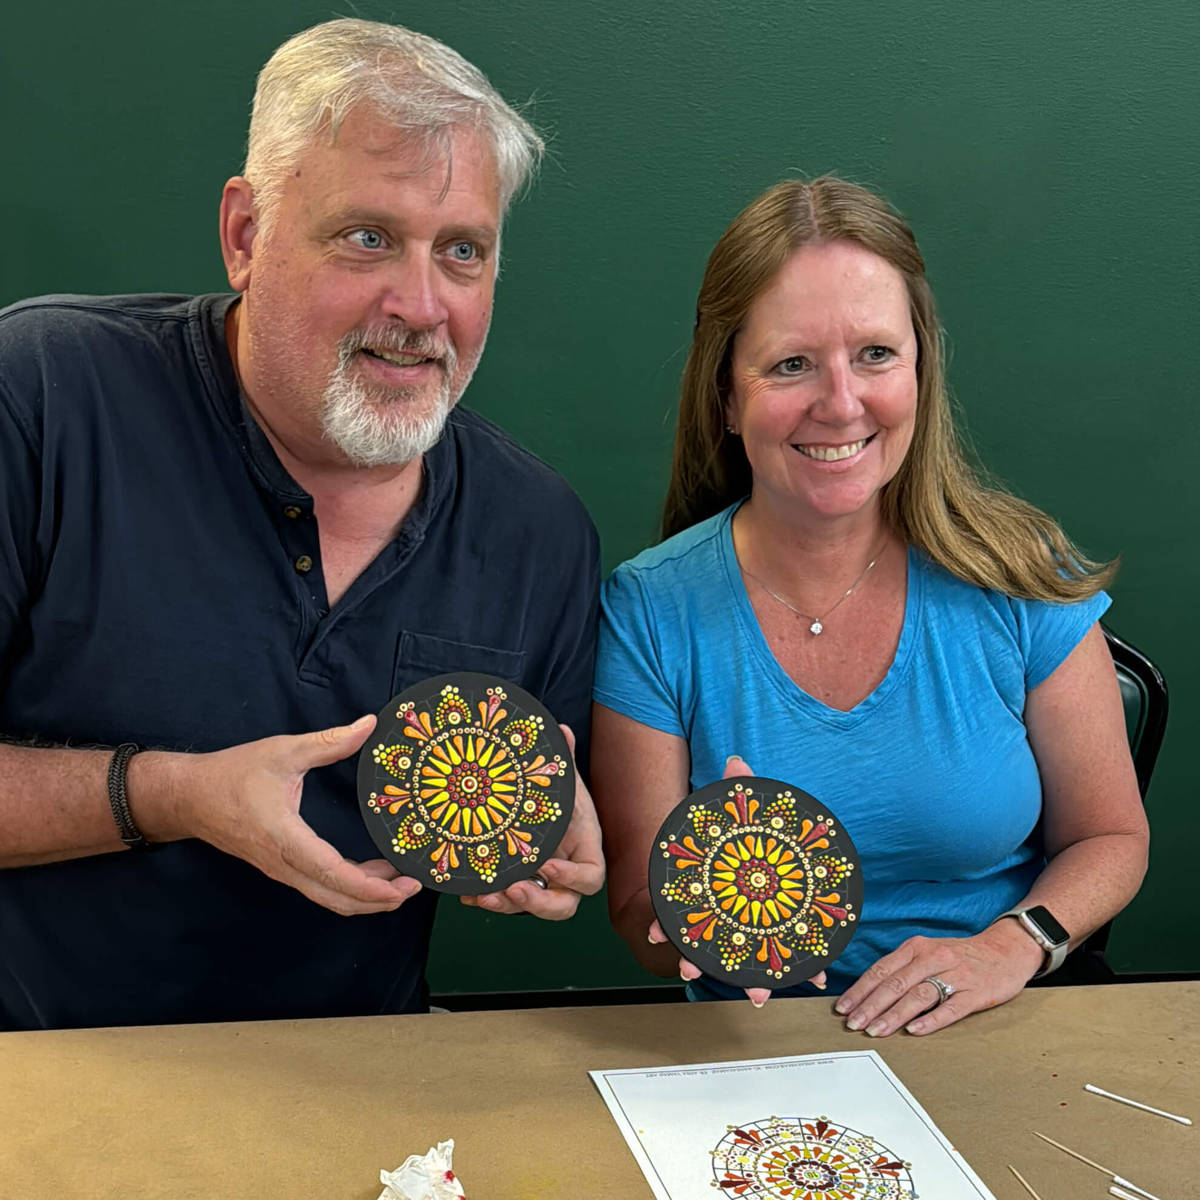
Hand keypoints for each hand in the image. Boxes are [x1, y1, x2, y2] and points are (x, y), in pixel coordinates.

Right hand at [164, 714, 421, 915]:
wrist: (188, 797)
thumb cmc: (233, 774)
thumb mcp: (283, 751)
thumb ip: (329, 742)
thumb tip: (369, 724)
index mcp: (285, 838)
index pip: (331, 873)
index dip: (369, 886)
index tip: (401, 885)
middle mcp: (284, 864)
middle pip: (336, 898)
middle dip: (378, 900)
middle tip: (414, 884)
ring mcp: (281, 871)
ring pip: (328, 897)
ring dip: (365, 897)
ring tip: (400, 882)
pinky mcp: (281, 868)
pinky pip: (319, 887)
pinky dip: (348, 888)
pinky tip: (372, 873)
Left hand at [462, 724, 604, 919]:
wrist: (539, 805)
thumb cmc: (558, 797)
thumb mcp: (561, 779)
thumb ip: (562, 759)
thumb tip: (562, 730)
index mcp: (583, 850)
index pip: (591, 878)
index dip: (573, 877)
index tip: (549, 865)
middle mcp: (564, 873)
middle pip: (564, 906)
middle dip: (540, 902)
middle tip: (515, 889)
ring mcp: (540, 882)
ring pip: (530, 907)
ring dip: (507, 905)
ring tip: (485, 895)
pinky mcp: (516, 885)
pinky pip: (503, 901)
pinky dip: (485, 899)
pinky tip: (467, 892)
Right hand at [647, 754, 825, 1007]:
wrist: (780, 844)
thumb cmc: (754, 831)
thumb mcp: (745, 807)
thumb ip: (740, 786)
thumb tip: (737, 761)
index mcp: (709, 881)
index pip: (678, 901)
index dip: (665, 920)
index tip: (656, 934)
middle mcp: (723, 907)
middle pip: (704, 937)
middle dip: (699, 959)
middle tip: (693, 972)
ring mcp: (750, 921)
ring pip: (741, 954)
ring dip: (747, 977)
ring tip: (760, 994)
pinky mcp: (781, 927)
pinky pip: (786, 950)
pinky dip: (799, 965)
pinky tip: (815, 976)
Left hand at [833, 919, 1044, 1036]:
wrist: (1005, 949)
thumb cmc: (959, 955)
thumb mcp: (927, 952)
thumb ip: (902, 968)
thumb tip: (869, 993)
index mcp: (917, 947)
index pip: (881, 970)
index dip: (860, 990)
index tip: (843, 1008)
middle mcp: (933, 958)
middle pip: (895, 983)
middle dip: (870, 1005)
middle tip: (853, 1024)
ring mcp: (955, 975)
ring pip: (918, 996)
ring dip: (894, 1015)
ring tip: (876, 1031)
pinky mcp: (975, 993)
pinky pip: (950, 1008)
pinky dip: (931, 1020)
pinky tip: (914, 1031)